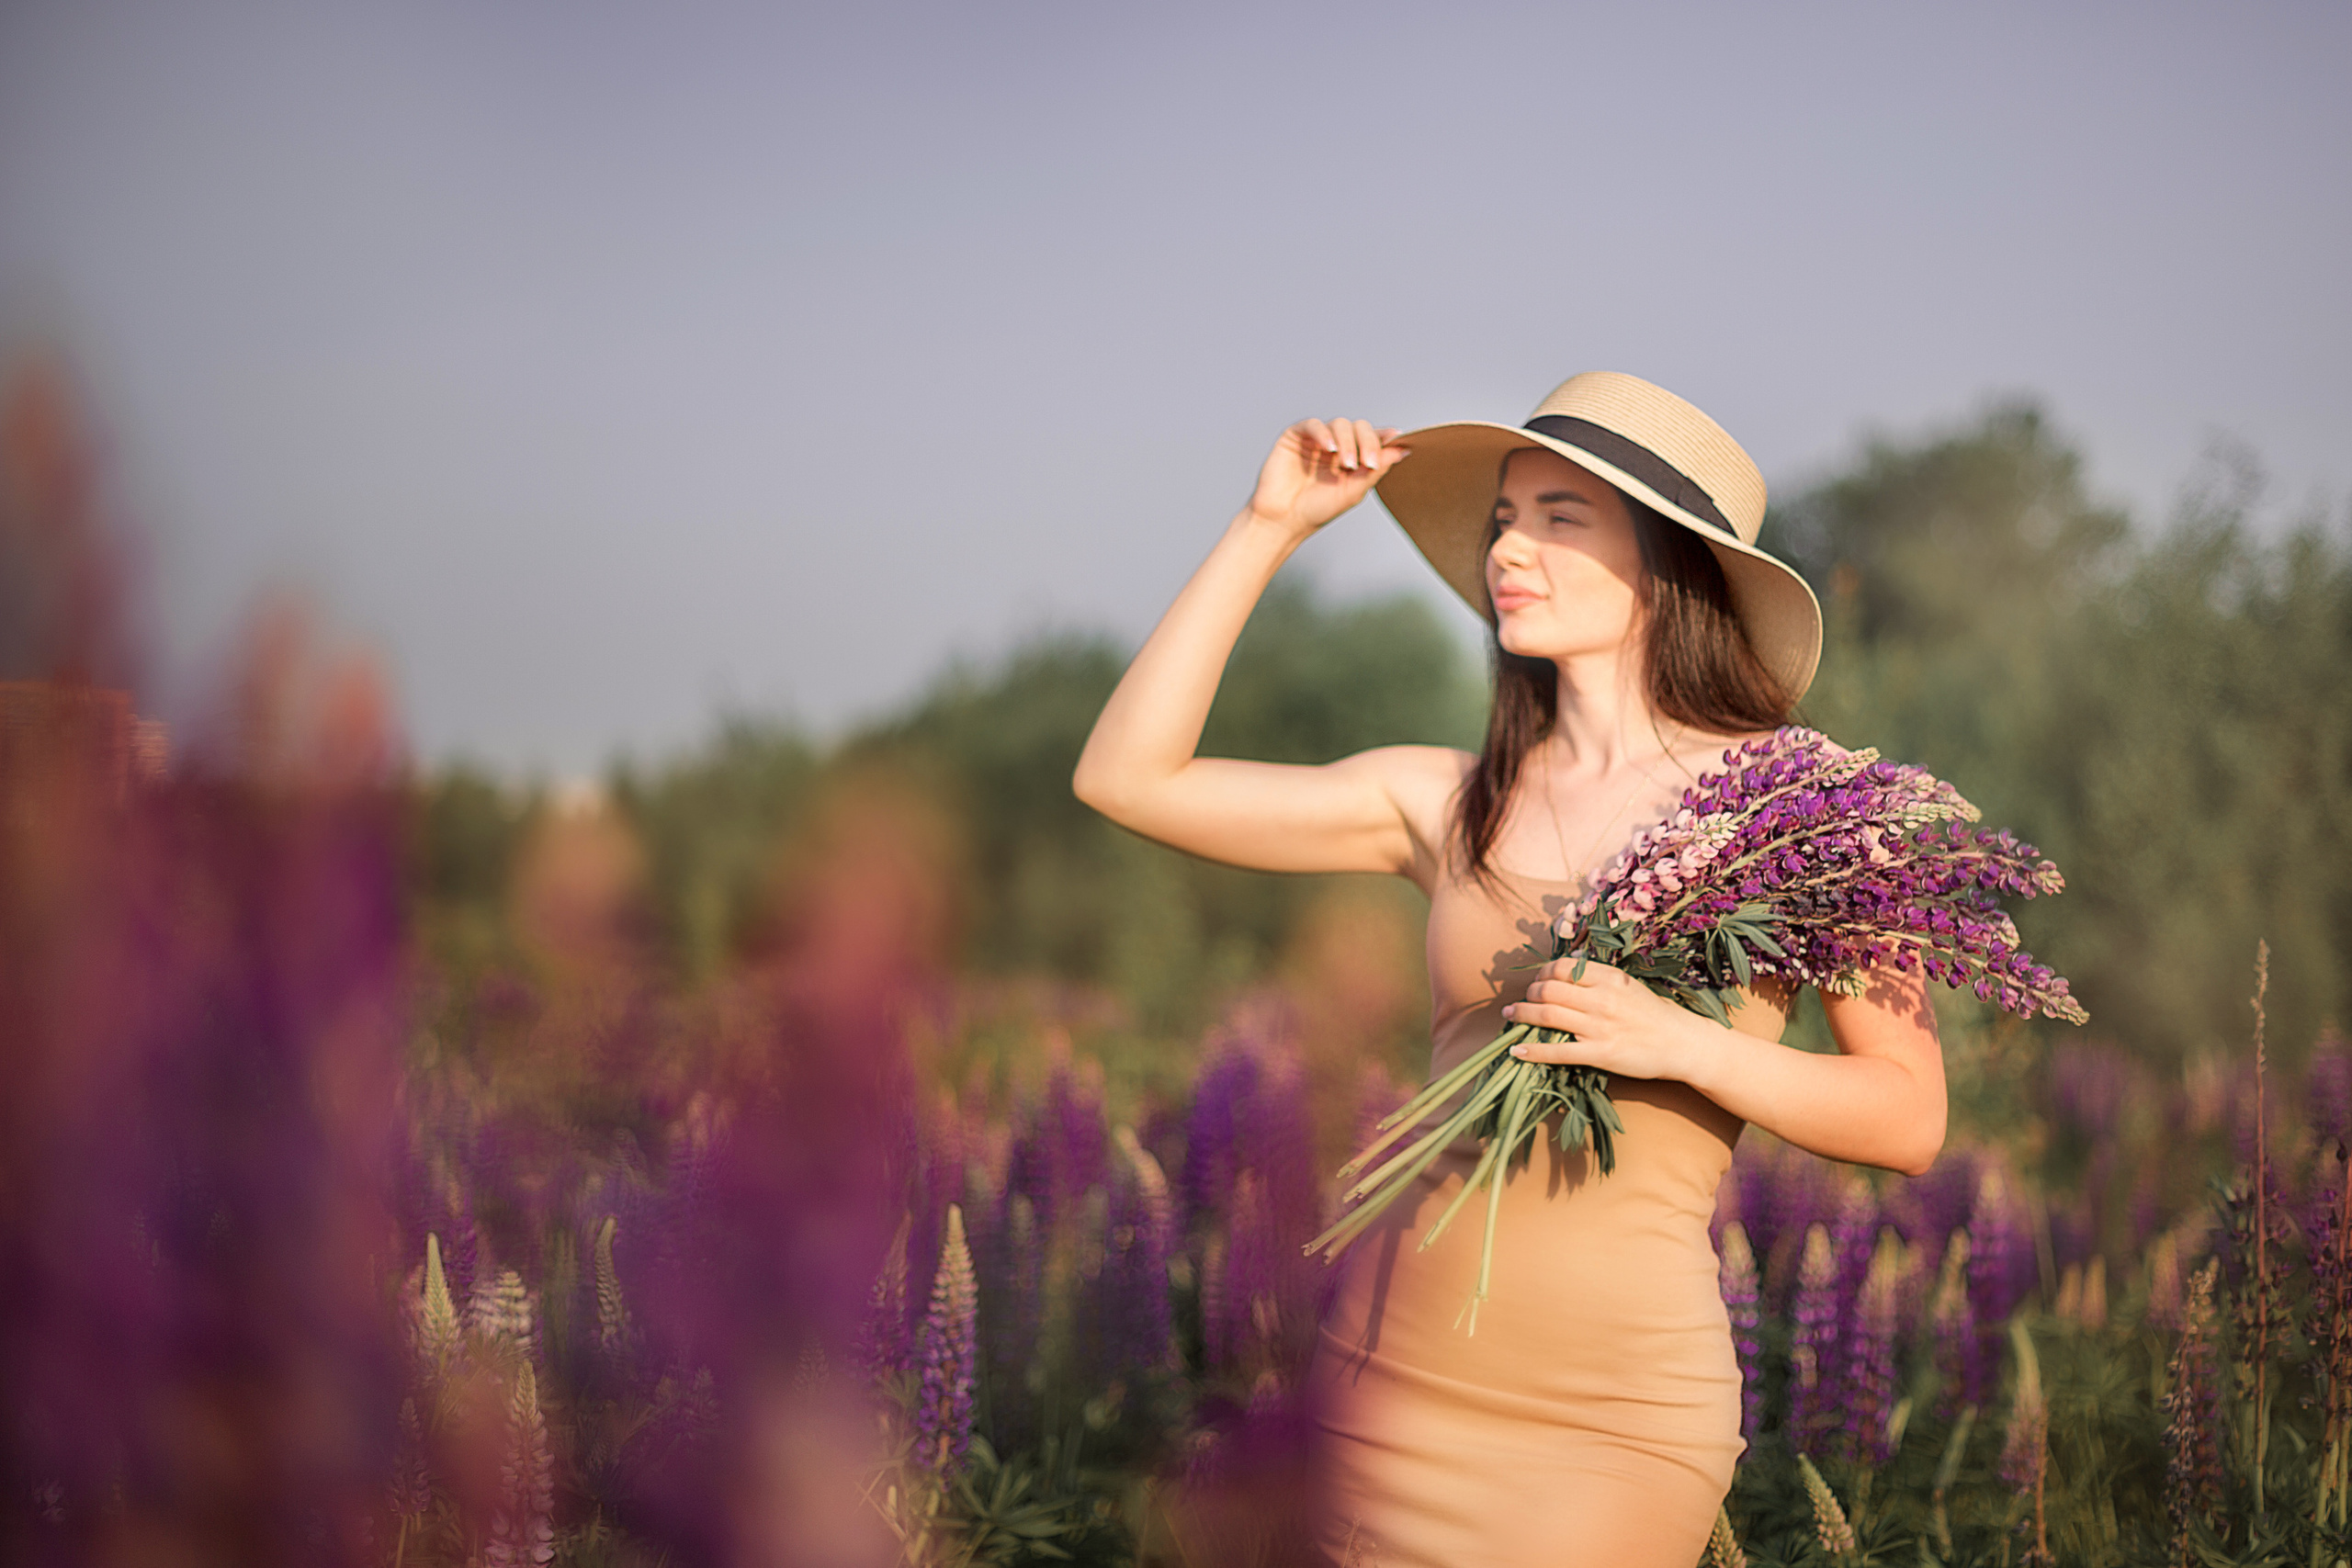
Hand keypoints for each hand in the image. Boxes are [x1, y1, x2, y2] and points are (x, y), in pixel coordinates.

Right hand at [1243, 418, 1408, 539]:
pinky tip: (1330, 448)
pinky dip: (1324, 433)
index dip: (1385, 437)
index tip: (1398, 438)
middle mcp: (1336, 446)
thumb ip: (1376, 469)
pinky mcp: (1296, 436)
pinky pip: (1314, 424)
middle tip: (1367, 463)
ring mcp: (1317, 440)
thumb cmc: (1316, 509)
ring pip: (1340, 424)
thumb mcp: (1354, 490)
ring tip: (1346, 464)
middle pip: (1360, 428)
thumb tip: (1402, 450)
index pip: (1373, 440)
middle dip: (1367, 442)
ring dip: (1347, 442)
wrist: (1284, 519)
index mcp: (1353, 458)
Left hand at [1500, 957, 1708, 1081]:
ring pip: (1547, 1016)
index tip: (1536, 980)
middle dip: (1528, 994)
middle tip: (1521, 1000)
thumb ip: (1598, 977)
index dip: (1541, 973)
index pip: (1561, 968)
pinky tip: (1517, 1050)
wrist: (1683, 1043)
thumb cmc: (1654, 1013)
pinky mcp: (1600, 1053)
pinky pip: (1557, 1051)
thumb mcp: (1628, 985)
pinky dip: (1532, 1051)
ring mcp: (1600, 1027)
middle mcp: (1602, 999)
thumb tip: (1566, 967)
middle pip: (1548, 990)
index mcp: (1609, 978)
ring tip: (1510, 1017)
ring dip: (1521, 1015)